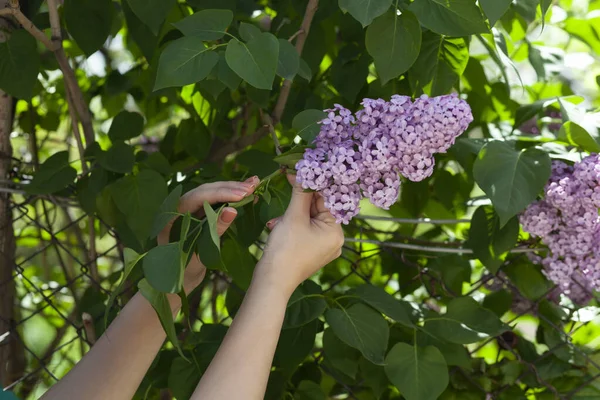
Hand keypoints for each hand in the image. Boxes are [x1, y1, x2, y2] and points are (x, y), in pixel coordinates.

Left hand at [157, 177, 258, 290]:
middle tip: (253, 186)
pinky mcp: (197, 212)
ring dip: (232, 188)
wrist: (177, 281)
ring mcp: (188, 209)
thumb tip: (233, 210)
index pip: (198, 197)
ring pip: (211, 192)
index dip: (221, 193)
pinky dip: (230, 195)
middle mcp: (178, 207)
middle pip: (206, 190)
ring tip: (254, 184)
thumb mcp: (200, 252)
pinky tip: (246, 192)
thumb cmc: (184, 270)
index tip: (242, 194)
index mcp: (171, 216)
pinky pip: (214, 200)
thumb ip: (215, 229)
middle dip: (230, 187)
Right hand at [256, 175, 343, 297]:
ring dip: (292, 214)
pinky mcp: (311, 251)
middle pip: (318, 208)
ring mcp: (323, 247)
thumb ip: (300, 193)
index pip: (328, 199)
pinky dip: (292, 224)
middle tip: (286, 187)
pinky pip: (304, 229)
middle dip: (299, 202)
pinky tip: (277, 226)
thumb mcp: (293, 217)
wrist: (272, 281)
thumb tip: (302, 172)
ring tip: (278, 221)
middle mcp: (334, 239)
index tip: (300, 171)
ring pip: (309, 218)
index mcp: (337, 232)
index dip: (313, 184)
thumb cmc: (285, 249)